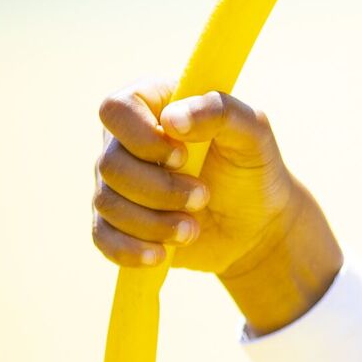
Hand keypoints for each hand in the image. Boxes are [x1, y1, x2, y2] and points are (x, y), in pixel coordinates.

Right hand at [91, 79, 300, 275]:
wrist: (257, 225)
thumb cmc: (253, 168)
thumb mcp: (254, 134)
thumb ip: (221, 112)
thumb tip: (172, 119)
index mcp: (154, 105)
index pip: (116, 108)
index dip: (141, 136)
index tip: (182, 155)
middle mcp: (126, 142)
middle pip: (110, 164)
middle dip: (160, 188)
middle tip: (203, 196)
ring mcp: (118, 183)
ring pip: (107, 203)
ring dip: (154, 222)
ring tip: (193, 229)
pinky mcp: (118, 222)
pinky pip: (103, 237)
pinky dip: (131, 249)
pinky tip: (160, 255)